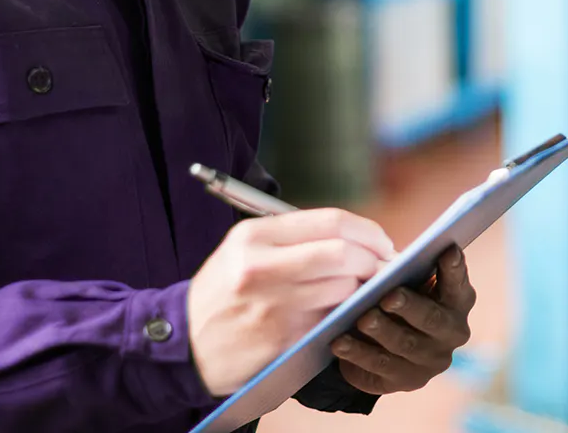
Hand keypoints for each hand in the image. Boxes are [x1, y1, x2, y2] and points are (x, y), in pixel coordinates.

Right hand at [188, 209, 396, 397]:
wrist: (183, 344)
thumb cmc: (224, 293)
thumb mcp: (244, 251)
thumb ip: (294, 238)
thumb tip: (357, 238)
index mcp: (255, 236)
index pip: (330, 222)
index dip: (367, 231)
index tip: (382, 242)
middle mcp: (262, 267)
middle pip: (343, 254)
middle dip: (374, 260)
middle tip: (384, 268)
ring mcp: (272, 305)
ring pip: (343, 288)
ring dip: (363, 290)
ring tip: (364, 290)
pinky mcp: (281, 339)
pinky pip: (331, 320)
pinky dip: (346, 314)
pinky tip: (345, 313)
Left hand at [330, 245, 475, 395]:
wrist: (385, 343)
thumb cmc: (400, 298)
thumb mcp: (406, 282)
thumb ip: (404, 272)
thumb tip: (381, 265)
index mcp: (457, 301)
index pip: (458, 284)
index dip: (454, 269)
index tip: (447, 250)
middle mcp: (452, 333)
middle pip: (433, 319)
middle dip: (411, 306)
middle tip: (390, 296)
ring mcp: (431, 360)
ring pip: (405, 344)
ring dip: (382, 331)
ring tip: (362, 318)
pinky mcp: (406, 380)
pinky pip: (380, 366)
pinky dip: (358, 352)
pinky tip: (340, 342)